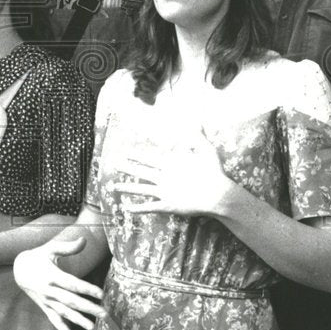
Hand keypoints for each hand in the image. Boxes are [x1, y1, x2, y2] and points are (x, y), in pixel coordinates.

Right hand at [12, 238, 104, 329]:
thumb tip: (84, 240)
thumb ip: (68, 247)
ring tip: (93, 327)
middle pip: (71, 301)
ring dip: (79, 320)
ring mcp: (46, 301)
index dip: (87, 289)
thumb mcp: (51, 249)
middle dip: (89, 308)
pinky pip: (55, 321)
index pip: (72, 284)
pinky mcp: (45, 307)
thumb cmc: (39, 257)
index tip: (101, 294)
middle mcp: (49, 291)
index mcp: (52, 276)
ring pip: (64, 313)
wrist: (19, 269)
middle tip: (105, 314)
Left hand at [107, 131, 236, 219]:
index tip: (123, 148)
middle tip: (112, 162)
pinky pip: (150, 207)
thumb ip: (198, 136)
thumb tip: (196, 121)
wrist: (218, 195)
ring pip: (141, 188)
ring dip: (127, 188)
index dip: (134, 152)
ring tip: (113, 187)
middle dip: (126, 166)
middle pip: (140, 170)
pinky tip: (127, 208)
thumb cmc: (213, 172)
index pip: (148, 155)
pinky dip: (138, 208)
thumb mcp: (207, 150)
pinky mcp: (168, 205)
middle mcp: (164, 176)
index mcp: (170, 162)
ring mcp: (164, 191)